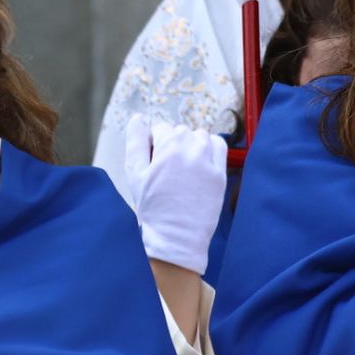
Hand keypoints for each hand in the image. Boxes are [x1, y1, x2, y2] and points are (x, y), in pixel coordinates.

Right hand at [124, 114, 227, 274]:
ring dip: (191, 146)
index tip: (154, 164)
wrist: (175, 236)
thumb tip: (138, 118)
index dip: (154, 145)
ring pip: (199, 136)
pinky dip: (210, 149)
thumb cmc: (152, 207)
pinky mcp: (220, 173)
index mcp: (168, 146)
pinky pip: (218, 146)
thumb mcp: (134, 173)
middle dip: (172, 145)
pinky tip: (200, 165)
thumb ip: (135, 141)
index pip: (161, 129)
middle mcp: (191, 148)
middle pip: (180, 132)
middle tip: (167, 171)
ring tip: (183, 170)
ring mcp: (209, 160)